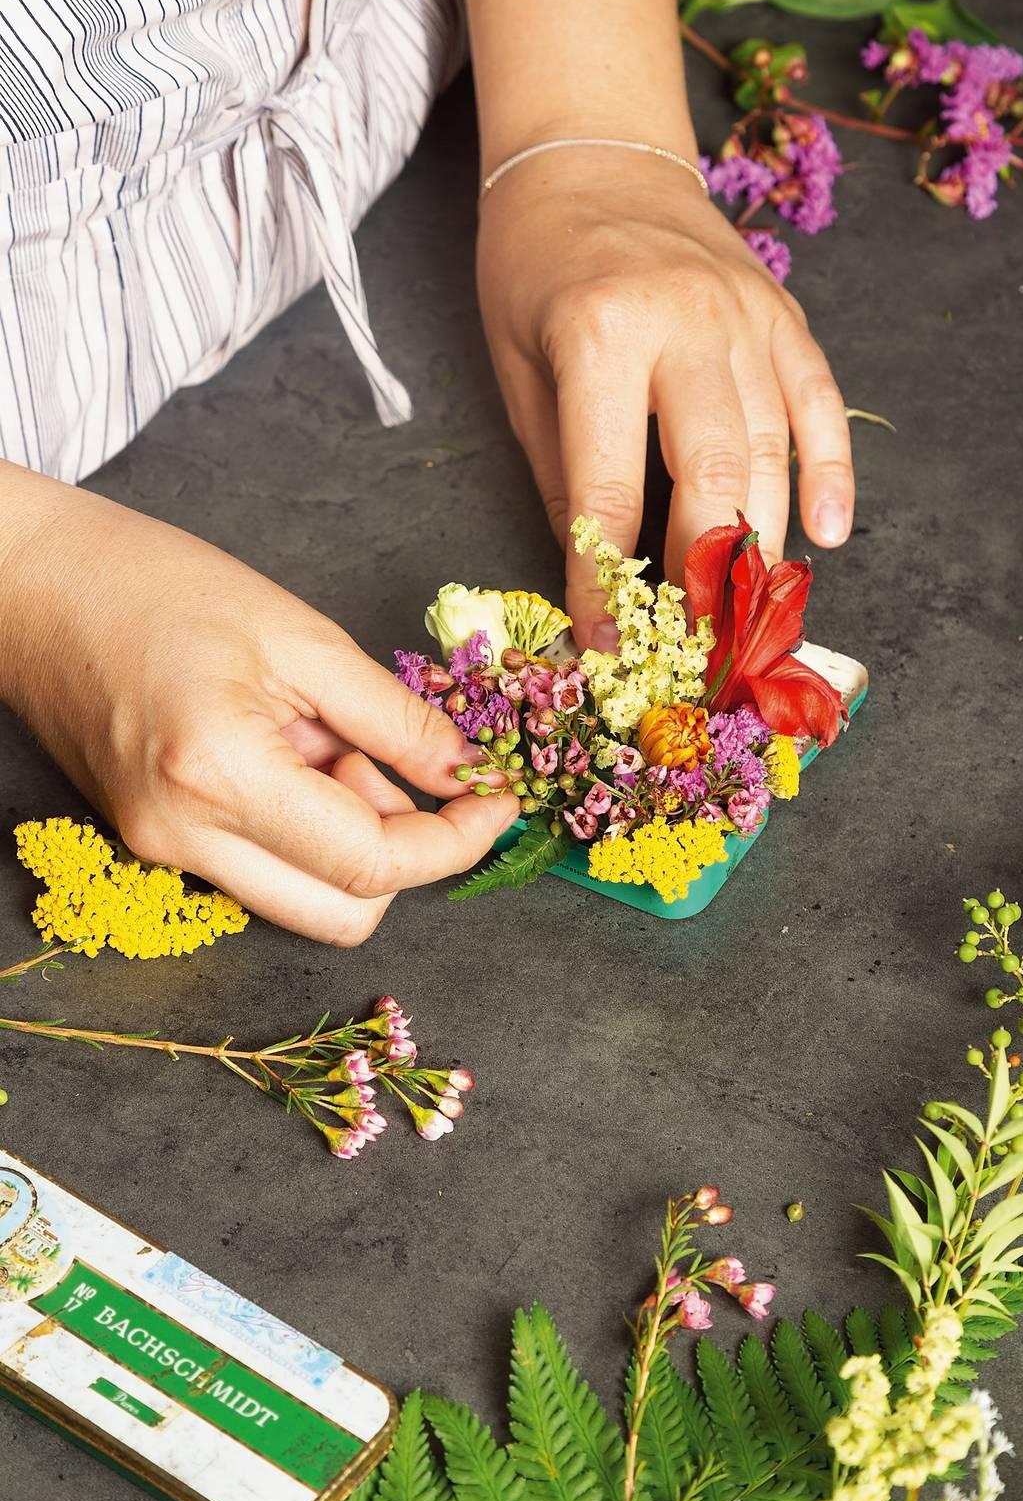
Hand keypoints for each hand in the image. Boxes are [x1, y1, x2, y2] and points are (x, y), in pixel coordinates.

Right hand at [0, 477, 517, 943]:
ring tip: (330, 742)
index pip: (372, 863)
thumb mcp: (302, 638)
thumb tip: (469, 775)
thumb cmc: (158, 586)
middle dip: (406, 854)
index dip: (455, 839)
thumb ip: (396, 720)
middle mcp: (184, 841)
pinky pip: (261, 871)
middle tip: (406, 764)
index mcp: (221, 777)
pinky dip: (304, 830)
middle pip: (344, 914)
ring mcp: (161, 854)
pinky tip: (292, 754)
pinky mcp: (154, 846)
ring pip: (304, 901)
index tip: (497, 797)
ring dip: (351, 841)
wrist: (32, 587)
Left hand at [476, 148, 854, 648]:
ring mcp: (747, 316)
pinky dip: (831, 472)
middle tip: (693, 645)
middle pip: (712, 476)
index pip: (610, 491)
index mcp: (602, 336)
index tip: (608, 645)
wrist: (592, 157)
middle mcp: (687, 324)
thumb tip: (597, 575)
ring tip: (749, 615)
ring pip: (772, 450)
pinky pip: (820, 403)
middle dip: (704, 576)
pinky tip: (829, 534)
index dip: (607, 583)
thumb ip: (561, 472)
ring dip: (763, 543)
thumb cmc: (534, 267)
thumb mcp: (517, 370)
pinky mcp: (783, 314)